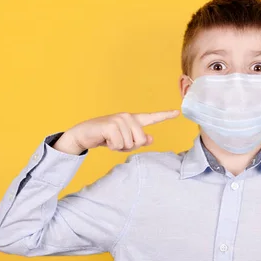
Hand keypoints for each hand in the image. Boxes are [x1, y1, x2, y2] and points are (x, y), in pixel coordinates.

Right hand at [53, 110, 179, 154]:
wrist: (83, 135)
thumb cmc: (105, 138)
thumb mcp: (123, 140)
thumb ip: (137, 140)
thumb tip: (150, 139)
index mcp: (133, 120)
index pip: (151, 118)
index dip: (165, 116)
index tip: (177, 112)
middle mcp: (128, 117)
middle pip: (141, 140)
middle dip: (129, 146)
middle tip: (116, 142)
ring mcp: (119, 119)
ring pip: (130, 144)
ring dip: (119, 147)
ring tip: (109, 140)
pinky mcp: (111, 125)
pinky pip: (120, 145)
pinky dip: (112, 147)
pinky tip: (104, 140)